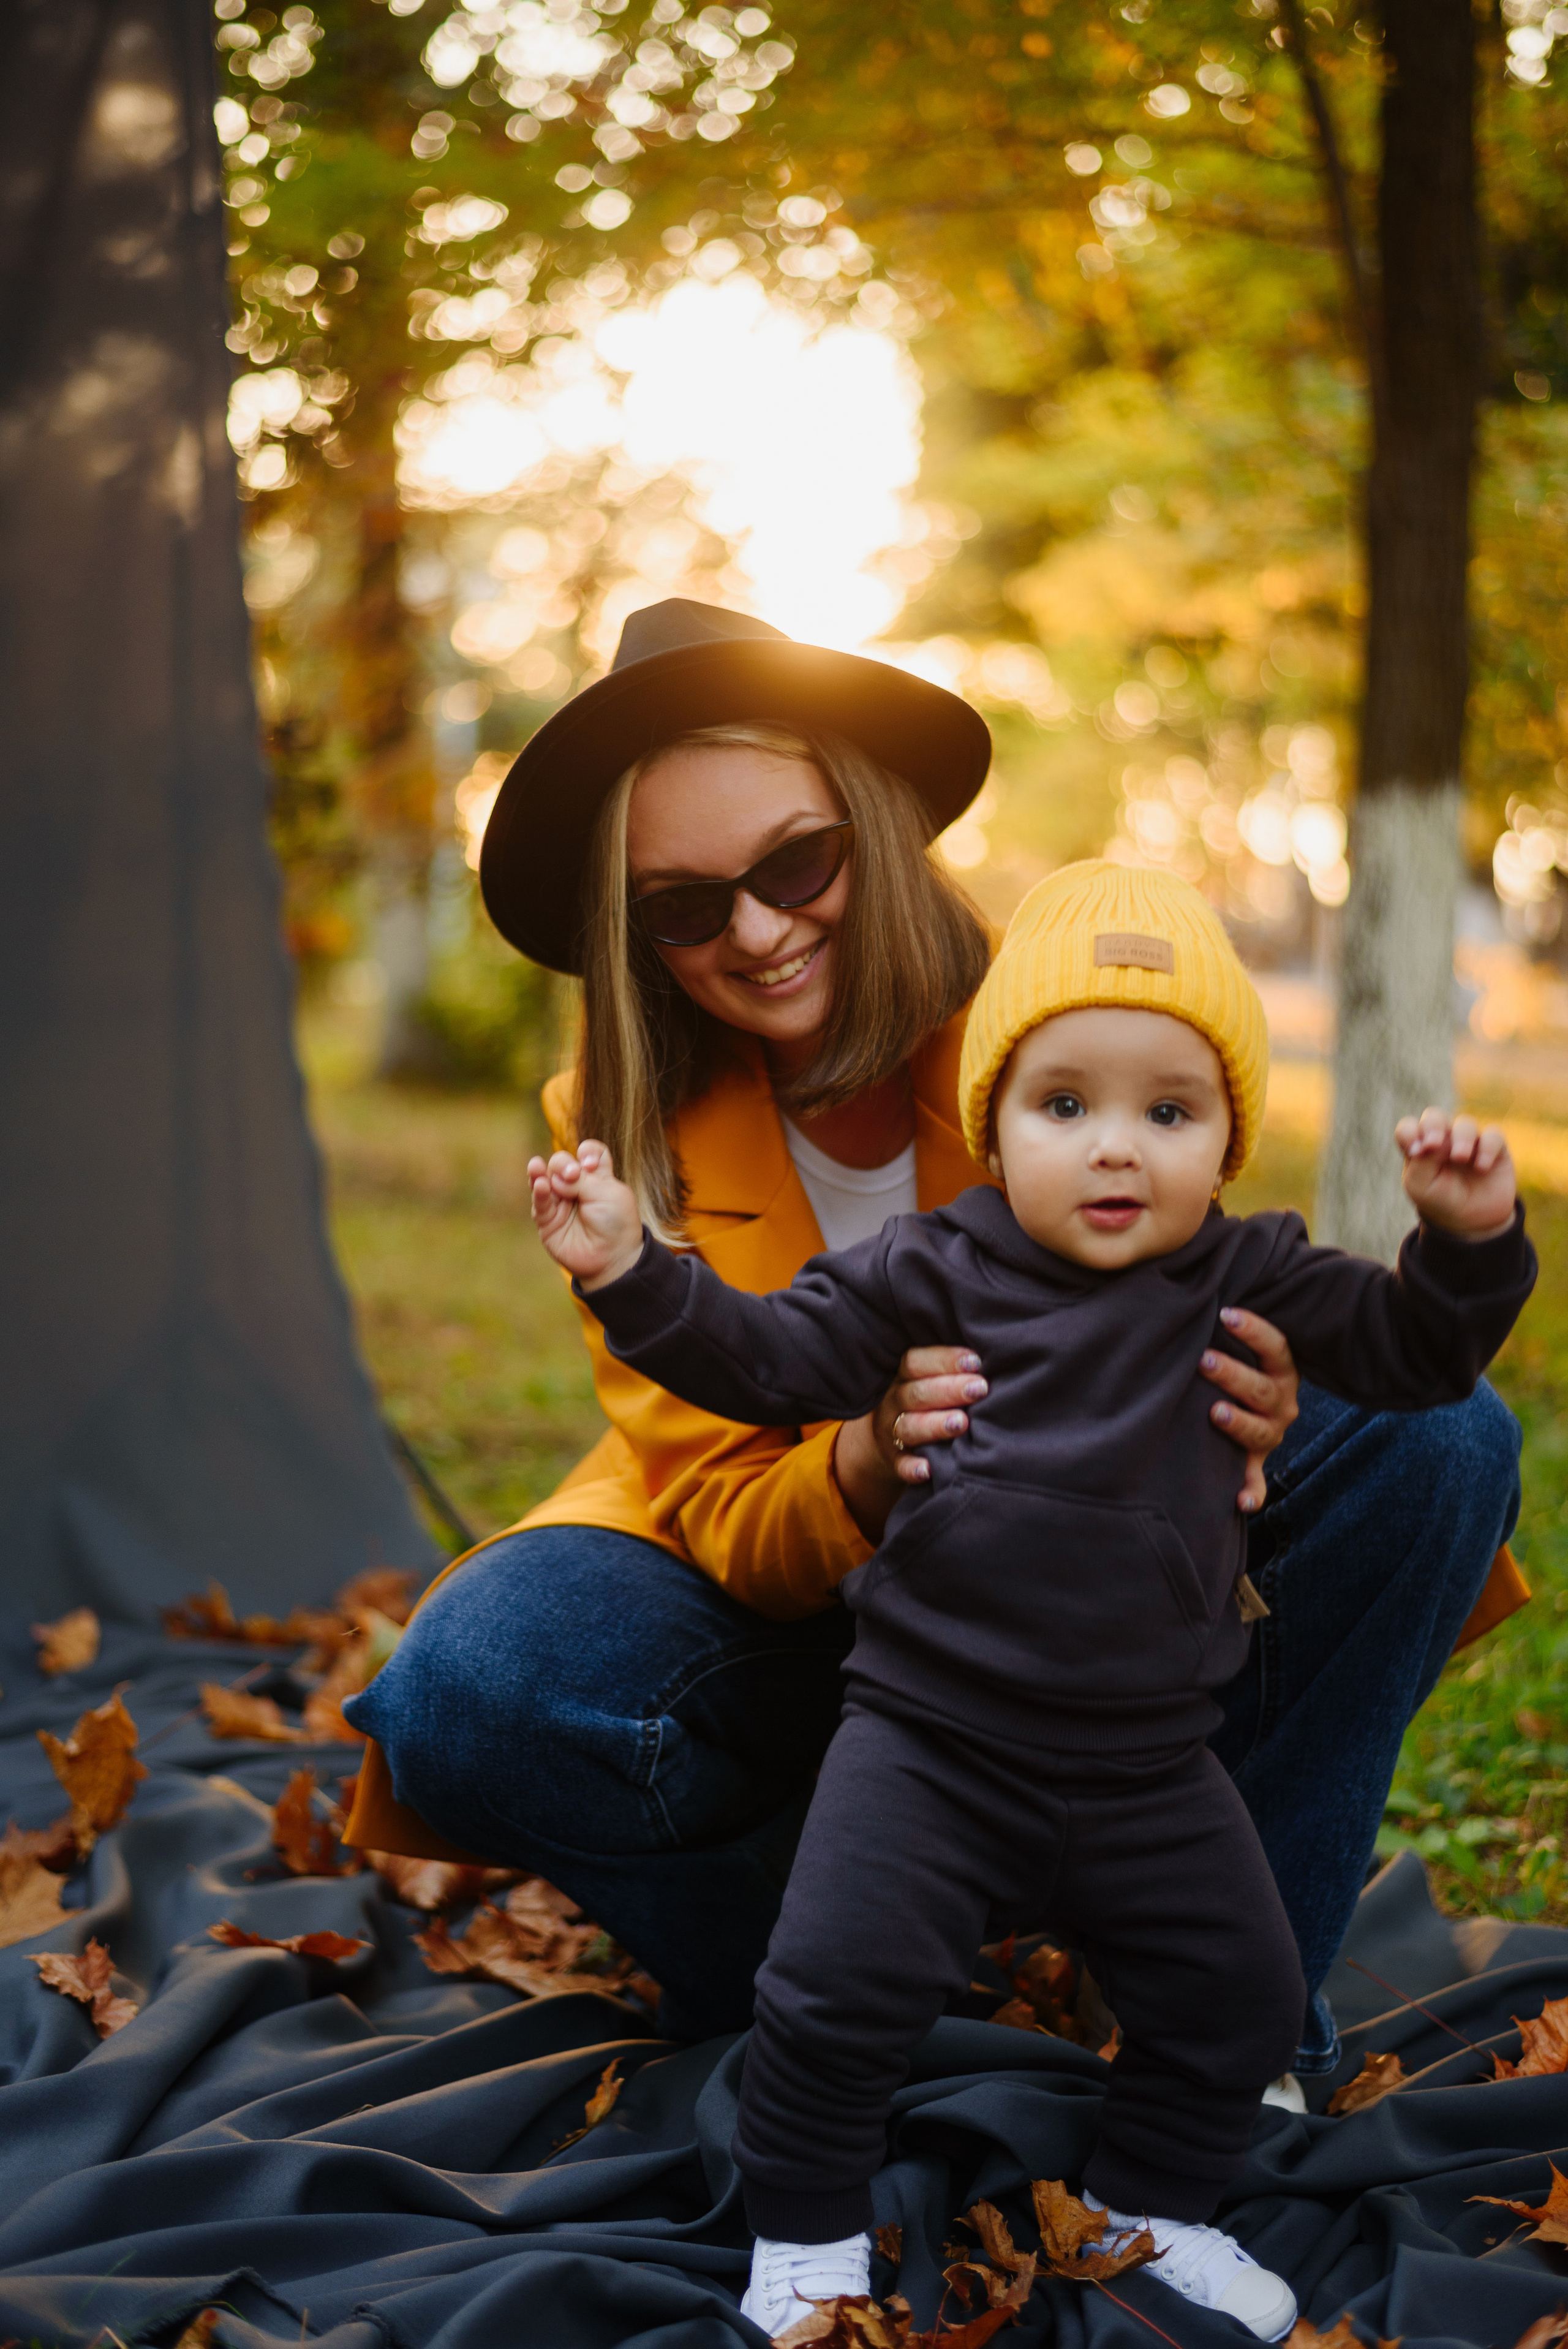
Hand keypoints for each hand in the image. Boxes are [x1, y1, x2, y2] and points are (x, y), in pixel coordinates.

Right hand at [528, 1143, 644, 1289]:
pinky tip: (540, 1185)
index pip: (588, 1153)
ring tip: (536, 1167)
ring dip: (540, 1171)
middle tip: (573, 1175)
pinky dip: (538, 1192)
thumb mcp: (607, 1193)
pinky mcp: (548, 1221)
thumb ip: (582, 1180)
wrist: (612, 1258)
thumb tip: (554, 1178)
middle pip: (562, 1163)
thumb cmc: (617, 1224)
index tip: (590, 1163)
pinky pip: (539, 1203)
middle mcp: (577, 1187)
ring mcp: (561, 1203)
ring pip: (544, 1179)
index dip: (587, 1152)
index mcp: (598, 1177)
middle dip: (563, 1164)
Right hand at [832, 1346, 987, 1542]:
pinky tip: (930, 1469)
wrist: (889, 1440)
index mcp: (904, 1376)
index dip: (944, 1360)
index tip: (976, 1361)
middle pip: (916, 1393)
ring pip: (908, 1427)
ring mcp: (891, 1432)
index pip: (915, 1362)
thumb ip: (956, 1370)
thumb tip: (998, 1355)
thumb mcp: (932, 1379)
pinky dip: (912, 1467)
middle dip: (948, 1390)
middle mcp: (895, 1402)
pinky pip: (900, 1464)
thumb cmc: (930, 1402)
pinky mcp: (894, 1460)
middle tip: (980, 1389)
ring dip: (934, 1425)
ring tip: (962, 1423)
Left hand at [1199, 1309, 1298, 1515]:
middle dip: (1234, 1375)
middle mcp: (1281, 1402)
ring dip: (1239, 1423)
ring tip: (1216, 1413)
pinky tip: (1241, 1501)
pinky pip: (1258, 1480)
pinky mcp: (1255, 1461)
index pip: (1276, 1346)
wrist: (1256, 1404)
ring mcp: (1270, 1433)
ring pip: (1260, 1431)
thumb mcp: (1246, 1344)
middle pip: (1262, 1389)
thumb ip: (1230, 1321)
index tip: (1226, 1314)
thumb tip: (1195, 1284)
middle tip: (1204, 1360)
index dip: (1254, 1330)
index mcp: (1282, 1370)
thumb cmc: (1241, 1363)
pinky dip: (1252, 1492)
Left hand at [1397, 1108, 1516, 1240]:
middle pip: (1435, 1116)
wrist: (1472, 1222)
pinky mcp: (1494, 1148)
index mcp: (1420, 1147)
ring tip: (1461, 1158)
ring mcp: (1469, 1141)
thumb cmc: (1440, 1201)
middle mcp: (1444, 1139)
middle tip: (1434, 1145)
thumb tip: (1432, 1142)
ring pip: (1465, 1124)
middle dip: (1433, 1125)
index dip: (1409, 1133)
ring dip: (1461, 1138)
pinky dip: (1487, 1148)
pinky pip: (1493, 1135)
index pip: (1409, 1127)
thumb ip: (1421, 1162)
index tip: (1415, 1151)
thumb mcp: (1421, 1187)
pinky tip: (1481, 1167)